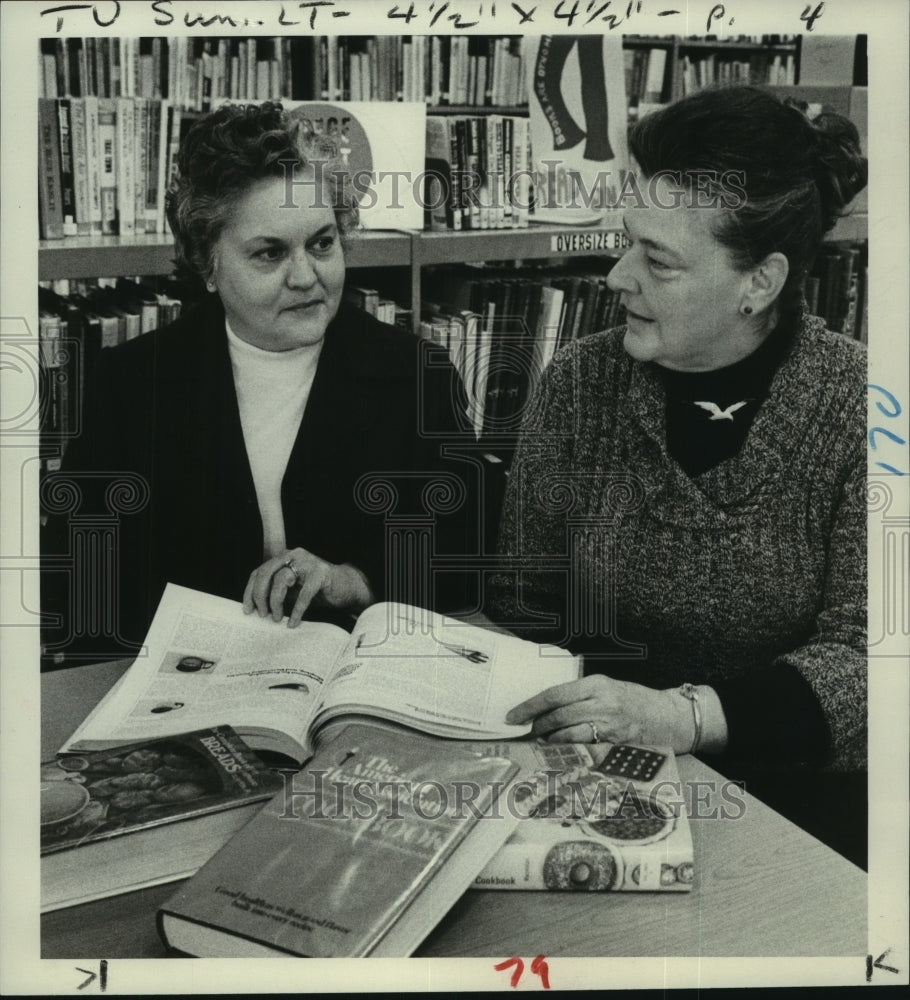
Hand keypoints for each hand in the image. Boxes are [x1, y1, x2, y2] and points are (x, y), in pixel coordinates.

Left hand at [242, 548, 372, 626]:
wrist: (347, 587)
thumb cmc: (317, 590)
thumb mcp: (292, 589)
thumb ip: (276, 592)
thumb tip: (256, 609)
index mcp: (283, 558)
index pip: (259, 572)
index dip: (250, 591)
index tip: (247, 610)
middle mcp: (293, 555)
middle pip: (265, 572)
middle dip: (259, 595)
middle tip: (261, 614)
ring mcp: (307, 562)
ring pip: (281, 580)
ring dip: (275, 602)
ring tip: (276, 619)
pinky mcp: (321, 573)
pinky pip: (304, 593)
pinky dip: (296, 610)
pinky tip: (293, 622)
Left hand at [505, 675, 695, 753]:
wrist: (672, 717)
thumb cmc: (637, 701)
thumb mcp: (609, 688)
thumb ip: (582, 695)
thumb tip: (547, 708)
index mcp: (597, 684)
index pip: (554, 694)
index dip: (530, 706)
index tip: (512, 716)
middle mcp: (602, 702)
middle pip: (558, 716)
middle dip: (537, 727)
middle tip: (527, 732)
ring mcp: (610, 725)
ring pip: (568, 735)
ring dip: (551, 742)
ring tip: (544, 743)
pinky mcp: (617, 745)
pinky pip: (586, 750)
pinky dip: (570, 753)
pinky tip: (563, 754)